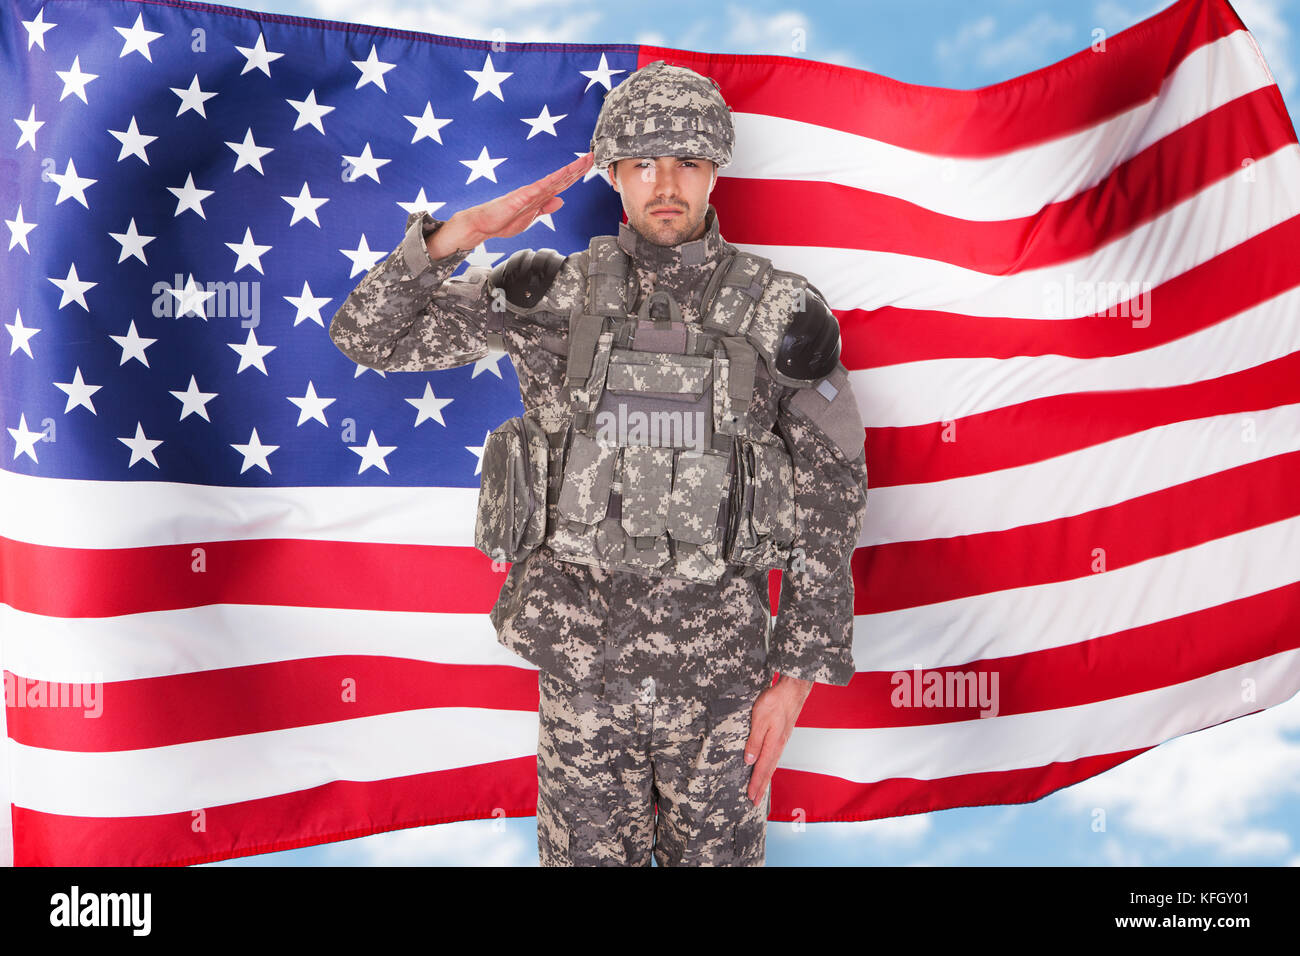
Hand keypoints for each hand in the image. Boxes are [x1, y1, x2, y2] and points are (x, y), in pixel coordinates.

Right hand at [427, 152, 593, 257]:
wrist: (483, 225)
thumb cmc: (503, 221)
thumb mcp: (531, 217)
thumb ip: (545, 208)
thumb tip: (560, 201)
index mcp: (539, 196)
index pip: (562, 183)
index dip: (577, 174)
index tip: (589, 164)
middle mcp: (536, 191)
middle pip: (562, 178)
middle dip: (578, 168)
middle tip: (592, 156)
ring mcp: (529, 193)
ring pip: (554, 179)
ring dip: (569, 171)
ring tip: (583, 161)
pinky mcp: (521, 198)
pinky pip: (539, 189)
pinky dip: (551, 182)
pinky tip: (561, 176)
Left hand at [743, 674, 813, 806]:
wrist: (793, 689)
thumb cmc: (776, 701)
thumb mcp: (759, 719)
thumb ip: (754, 741)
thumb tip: (749, 760)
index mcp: (773, 744)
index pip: (762, 769)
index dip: (755, 784)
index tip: (750, 797)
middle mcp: (779, 745)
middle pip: (769, 771)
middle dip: (761, 787)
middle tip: (755, 802)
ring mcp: (782, 741)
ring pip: (772, 764)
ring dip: (765, 778)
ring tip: (760, 789)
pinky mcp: (783, 735)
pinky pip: (775, 756)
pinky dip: (770, 767)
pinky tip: (768, 767)